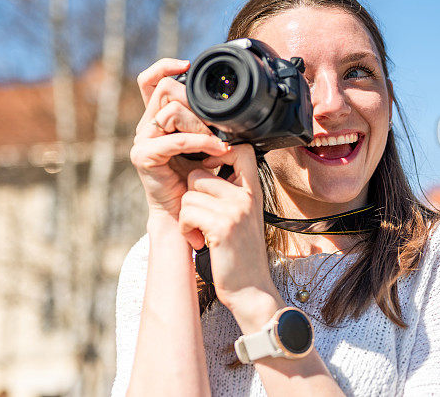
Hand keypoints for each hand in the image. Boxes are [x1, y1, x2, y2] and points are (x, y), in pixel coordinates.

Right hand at [130, 58, 228, 235]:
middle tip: (216, 123)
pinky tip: (216, 148)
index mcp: (158, 118)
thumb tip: (224, 101)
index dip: (164, 66)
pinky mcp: (144, 157)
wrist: (186, 212)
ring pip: (170, 111)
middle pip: (166, 89)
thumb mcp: (206, 142)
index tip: (188, 64)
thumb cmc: (199, 178)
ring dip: (200, 123)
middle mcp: (147, 126)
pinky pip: (175, 139)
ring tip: (218, 140)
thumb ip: (207, 120)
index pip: (150, 80)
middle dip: (195, 101)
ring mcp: (142, 140)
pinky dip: (200, 141)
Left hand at [179, 145, 283, 328]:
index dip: (217, 153)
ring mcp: (236, 209)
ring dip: (186, 216)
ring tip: (200, 233)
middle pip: (199, 174)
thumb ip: (230, 192)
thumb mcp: (242, 216)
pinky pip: (187, 212)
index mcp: (253, 190)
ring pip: (189, 193)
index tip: (208, 171)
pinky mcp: (222, 225)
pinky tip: (199, 242)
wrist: (251, 289)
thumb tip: (201, 168)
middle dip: (190, 196)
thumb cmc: (241, 254)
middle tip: (200, 219)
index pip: (240, 149)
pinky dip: (186, 229)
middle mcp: (247, 195)